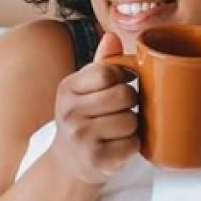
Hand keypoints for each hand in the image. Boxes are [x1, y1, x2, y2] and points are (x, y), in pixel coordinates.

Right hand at [49, 31, 139, 184]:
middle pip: (124, 95)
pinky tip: (119, 145)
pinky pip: (133, 144)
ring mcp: (82, 138)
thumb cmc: (82, 120)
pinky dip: (132, 145)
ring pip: (131, 120)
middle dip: (131, 102)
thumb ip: (100, 65)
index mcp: (67, 89)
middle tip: (122, 109)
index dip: (123, 77)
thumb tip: (113, 36)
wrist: (68, 164)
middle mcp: (70, 113)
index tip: (122, 83)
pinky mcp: (98, 161)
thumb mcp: (83, 91)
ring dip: (133, 125)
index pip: (108, 72)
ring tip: (119, 129)